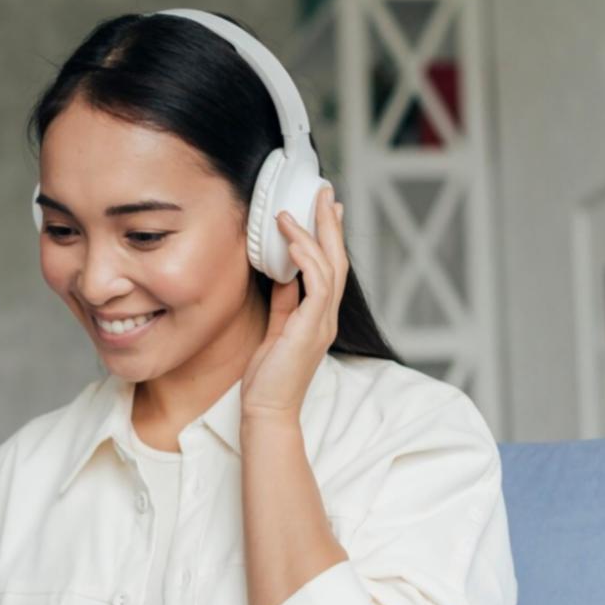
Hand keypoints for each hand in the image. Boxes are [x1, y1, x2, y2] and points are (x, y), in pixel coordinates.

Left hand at [240, 184, 347, 421]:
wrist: (268, 411)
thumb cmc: (268, 378)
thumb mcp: (275, 330)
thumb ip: (283, 303)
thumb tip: (282, 274)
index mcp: (318, 316)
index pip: (329, 268)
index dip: (328, 236)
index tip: (324, 209)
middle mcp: (325, 317)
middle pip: (336, 260)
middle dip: (329, 224)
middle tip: (324, 192)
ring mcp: (321, 323)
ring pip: (328, 267)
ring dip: (313, 235)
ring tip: (295, 211)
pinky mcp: (311, 329)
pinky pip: (315, 287)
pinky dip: (306, 261)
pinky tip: (293, 243)